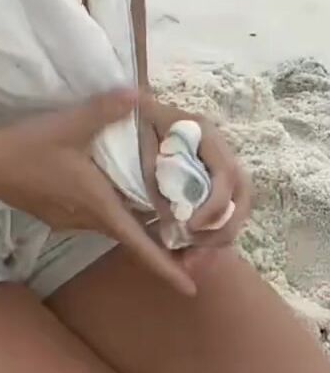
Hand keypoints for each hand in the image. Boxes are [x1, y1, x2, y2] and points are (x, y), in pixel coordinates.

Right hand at [0, 89, 197, 297]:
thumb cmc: (28, 147)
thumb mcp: (70, 124)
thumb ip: (106, 109)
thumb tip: (139, 94)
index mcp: (97, 204)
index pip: (139, 245)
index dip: (166, 268)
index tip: (192, 288)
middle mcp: (85, 219)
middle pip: (129, 237)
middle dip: (158, 243)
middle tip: (189, 242)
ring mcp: (68, 219)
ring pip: (111, 226)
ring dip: (135, 226)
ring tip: (161, 215)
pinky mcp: (55, 213)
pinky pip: (94, 218)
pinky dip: (114, 213)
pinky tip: (118, 193)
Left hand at [138, 94, 253, 277]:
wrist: (130, 114)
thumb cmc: (132, 125)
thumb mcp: (139, 146)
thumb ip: (155, 179)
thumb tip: (175, 220)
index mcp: (202, 132)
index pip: (225, 172)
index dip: (215, 204)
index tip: (190, 227)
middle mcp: (218, 148)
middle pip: (241, 193)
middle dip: (223, 227)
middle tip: (195, 249)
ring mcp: (219, 165)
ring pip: (237, 206)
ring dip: (219, 236)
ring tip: (191, 259)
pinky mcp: (213, 182)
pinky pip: (224, 211)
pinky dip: (211, 234)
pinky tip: (191, 253)